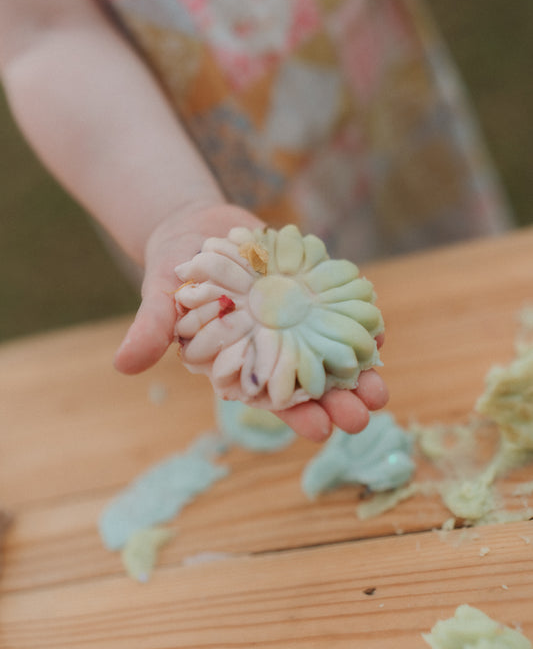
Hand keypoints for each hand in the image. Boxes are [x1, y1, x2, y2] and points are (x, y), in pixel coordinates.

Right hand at [115, 201, 388, 442]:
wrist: (197, 230)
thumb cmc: (173, 270)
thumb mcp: (159, 296)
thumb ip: (151, 329)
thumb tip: (122, 365)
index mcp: (238, 361)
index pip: (270, 395)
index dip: (295, 414)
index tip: (321, 431)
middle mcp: (270, 347)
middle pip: (309, 381)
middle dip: (337, 400)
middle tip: (366, 414)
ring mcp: (292, 321)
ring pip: (329, 352)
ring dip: (357, 371)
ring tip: (381, 388)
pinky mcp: (306, 293)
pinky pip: (336, 311)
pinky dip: (356, 322)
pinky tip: (377, 333)